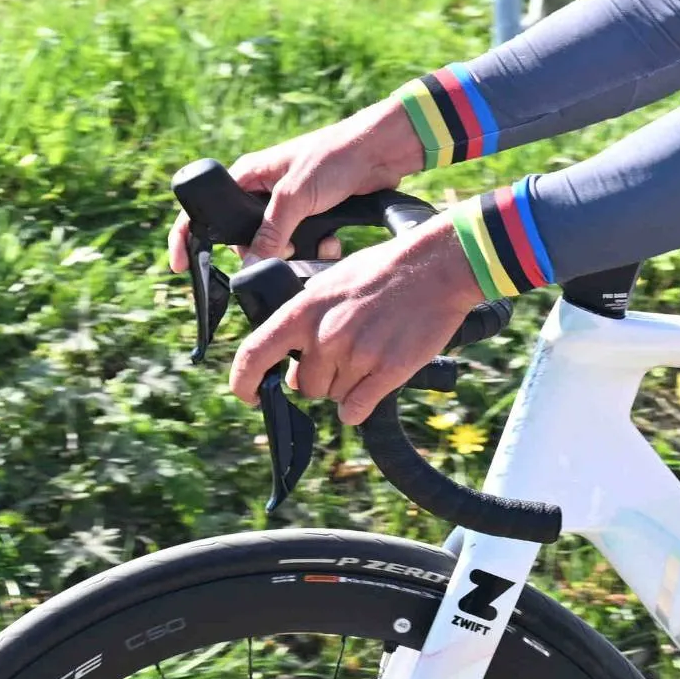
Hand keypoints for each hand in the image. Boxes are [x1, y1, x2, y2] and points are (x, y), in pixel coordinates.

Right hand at [167, 97, 425, 273]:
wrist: (383, 150)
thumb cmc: (335, 157)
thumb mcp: (296, 196)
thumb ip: (271, 232)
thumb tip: (248, 264)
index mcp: (250, 175)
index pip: (206, 207)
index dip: (189, 236)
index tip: (181, 266)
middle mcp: (265, 190)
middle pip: (243, 235)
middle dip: (258, 253)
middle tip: (273, 261)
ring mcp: (290, 204)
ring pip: (277, 244)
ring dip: (294, 255)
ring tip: (312, 252)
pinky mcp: (315, 215)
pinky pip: (305, 244)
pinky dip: (317, 250)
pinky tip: (333, 247)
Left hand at [228, 220, 481, 424]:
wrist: (435, 268)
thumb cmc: (383, 272)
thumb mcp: (331, 283)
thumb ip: (306, 321)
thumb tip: (292, 363)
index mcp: (303, 310)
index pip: (254, 354)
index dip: (244, 382)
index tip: (251, 394)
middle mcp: (324, 336)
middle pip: (305, 386)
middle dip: (320, 378)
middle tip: (345, 354)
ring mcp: (356, 356)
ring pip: (334, 397)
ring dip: (346, 386)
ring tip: (369, 352)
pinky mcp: (386, 372)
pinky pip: (356, 410)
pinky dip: (359, 406)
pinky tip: (372, 384)